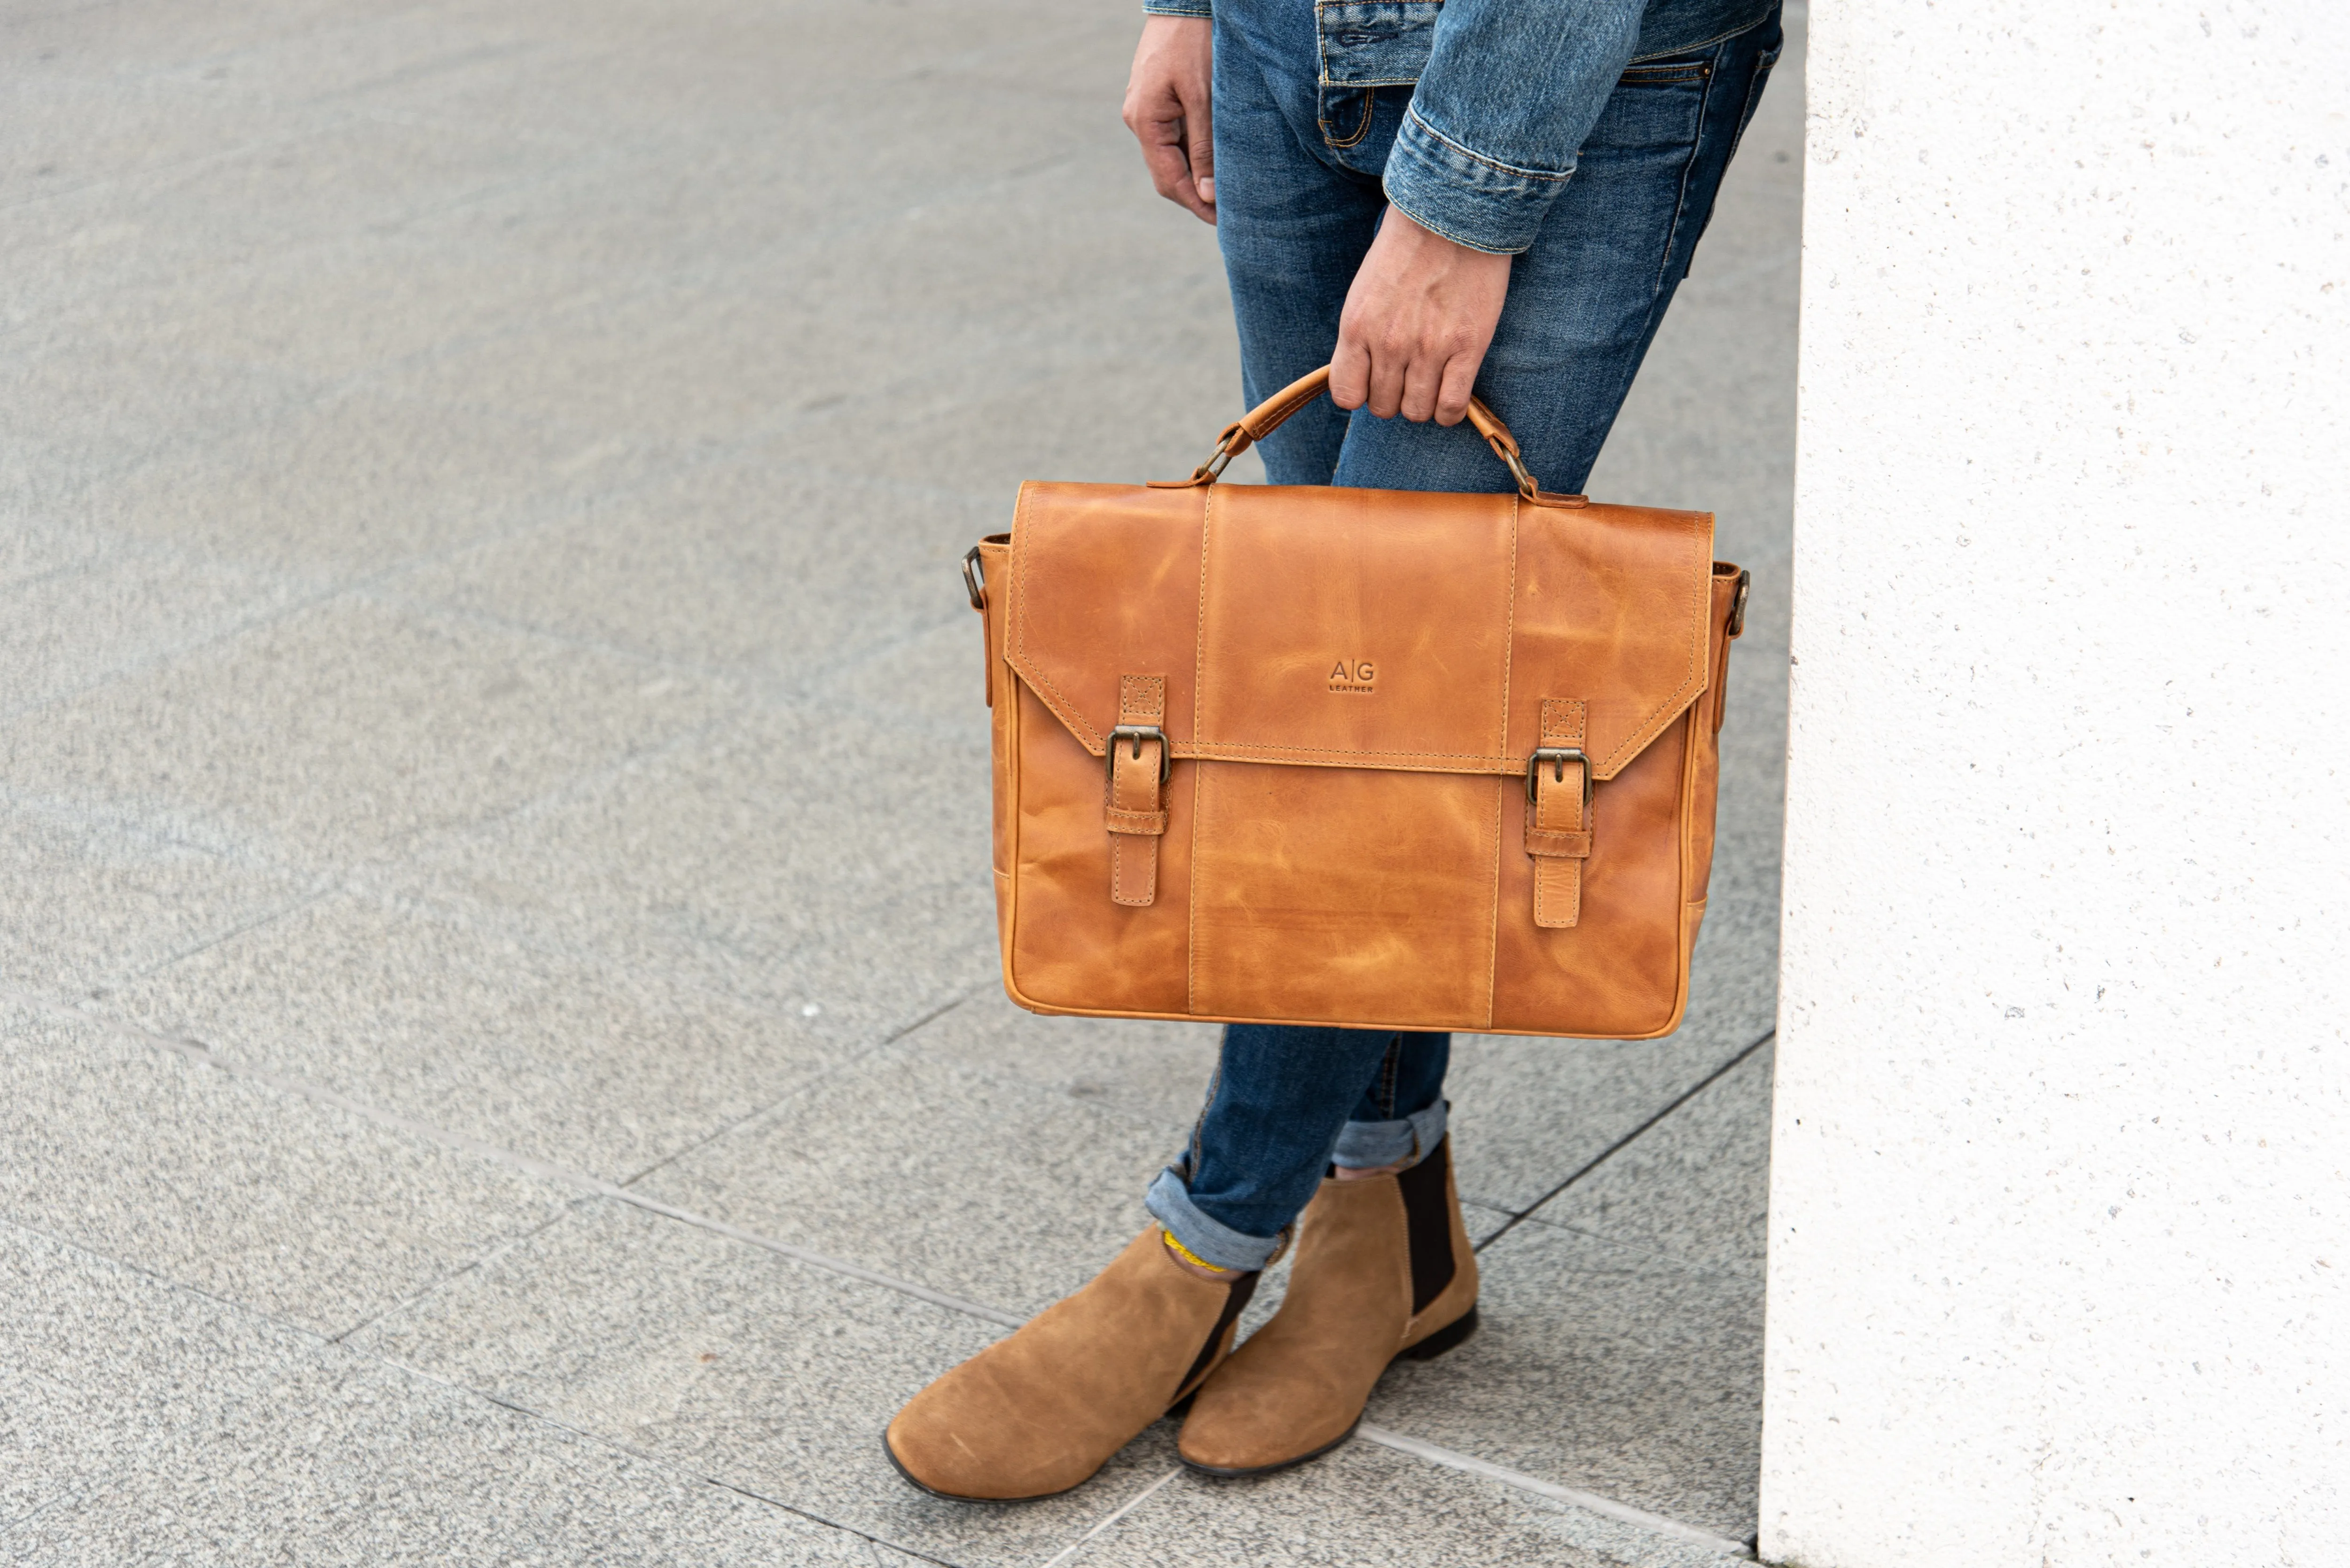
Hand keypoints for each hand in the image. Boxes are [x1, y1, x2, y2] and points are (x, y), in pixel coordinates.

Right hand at [1123, 16, 1215, 222]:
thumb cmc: (1195, 41)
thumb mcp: (1204, 97)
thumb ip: (1205, 148)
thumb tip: (1207, 195)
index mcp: (1144, 121)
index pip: (1168, 180)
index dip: (1195, 205)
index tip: (1223, 220)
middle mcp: (1138, 118)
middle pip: (1167, 172)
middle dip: (1196, 194)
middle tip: (1230, 210)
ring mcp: (1145, 108)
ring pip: (1171, 155)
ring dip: (1196, 173)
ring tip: (1228, 186)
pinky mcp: (1156, 97)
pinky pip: (1174, 135)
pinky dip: (1194, 151)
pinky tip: (1216, 156)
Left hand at [1330, 210, 1512, 424]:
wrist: (1454, 213)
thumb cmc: (1408, 247)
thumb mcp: (1366, 289)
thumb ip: (1362, 333)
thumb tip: (1365, 373)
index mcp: (1357, 326)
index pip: (1347, 395)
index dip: (1362, 393)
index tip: (1375, 379)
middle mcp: (1388, 343)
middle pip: (1383, 407)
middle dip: (1394, 397)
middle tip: (1408, 375)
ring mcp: (1428, 348)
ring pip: (1416, 411)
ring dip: (1423, 403)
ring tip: (1432, 380)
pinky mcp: (1467, 348)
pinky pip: (1451, 406)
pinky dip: (1450, 409)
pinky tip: (1452, 392)